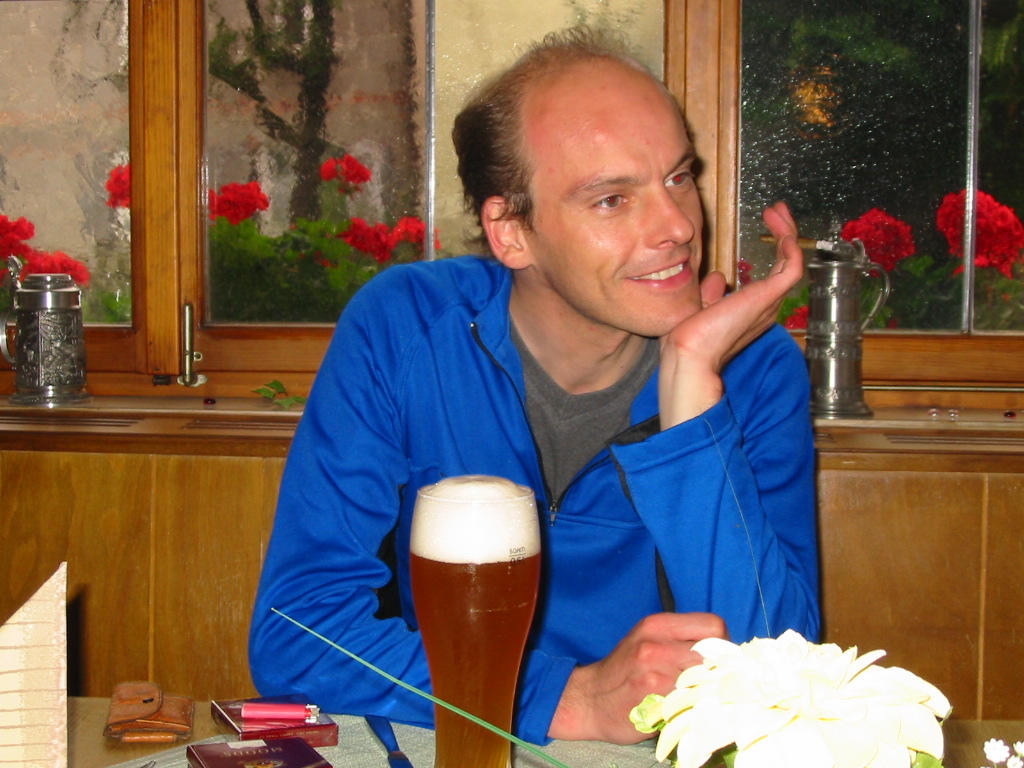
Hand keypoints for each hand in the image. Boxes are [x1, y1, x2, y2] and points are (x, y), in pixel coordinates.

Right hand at [547, 612, 726, 743]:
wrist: (587, 699)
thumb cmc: (625, 671)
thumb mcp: (649, 642)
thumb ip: (681, 640)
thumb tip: (724, 652)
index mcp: (658, 623)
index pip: (714, 625)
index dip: (721, 645)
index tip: (715, 661)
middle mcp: (655, 642)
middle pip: (714, 653)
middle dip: (716, 670)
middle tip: (707, 683)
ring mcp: (654, 671)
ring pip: (705, 678)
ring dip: (704, 690)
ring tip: (692, 696)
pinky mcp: (652, 698)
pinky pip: (690, 700)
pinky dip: (691, 706)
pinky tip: (679, 709)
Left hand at [659, 201, 803, 427]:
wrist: (689, 354)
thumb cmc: (691, 339)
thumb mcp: (701, 307)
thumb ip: (711, 294)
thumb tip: (716, 278)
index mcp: (752, 309)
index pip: (772, 274)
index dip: (773, 249)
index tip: (765, 223)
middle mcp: (766, 306)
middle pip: (786, 264)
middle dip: (785, 234)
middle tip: (777, 211)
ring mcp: (769, 302)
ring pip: (792, 262)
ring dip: (788, 233)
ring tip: (778, 210)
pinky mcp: (768, 297)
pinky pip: (792, 268)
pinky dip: (790, 247)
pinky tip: (782, 230)